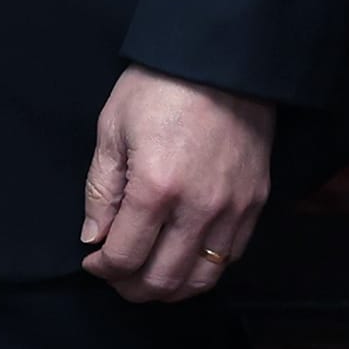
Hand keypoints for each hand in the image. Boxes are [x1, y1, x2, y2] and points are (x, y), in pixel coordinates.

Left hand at [78, 67, 273, 302]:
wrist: (220, 60)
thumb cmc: (159, 86)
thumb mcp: (113, 128)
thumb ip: (102, 189)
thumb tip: (94, 236)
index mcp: (155, 187)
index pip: (125, 256)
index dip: (103, 268)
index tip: (93, 262)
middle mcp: (198, 208)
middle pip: (163, 279)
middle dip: (131, 287)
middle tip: (116, 276)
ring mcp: (232, 209)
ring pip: (201, 279)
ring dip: (169, 288)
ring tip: (147, 277)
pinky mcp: (255, 204)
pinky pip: (230, 258)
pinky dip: (203, 269)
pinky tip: (183, 258)